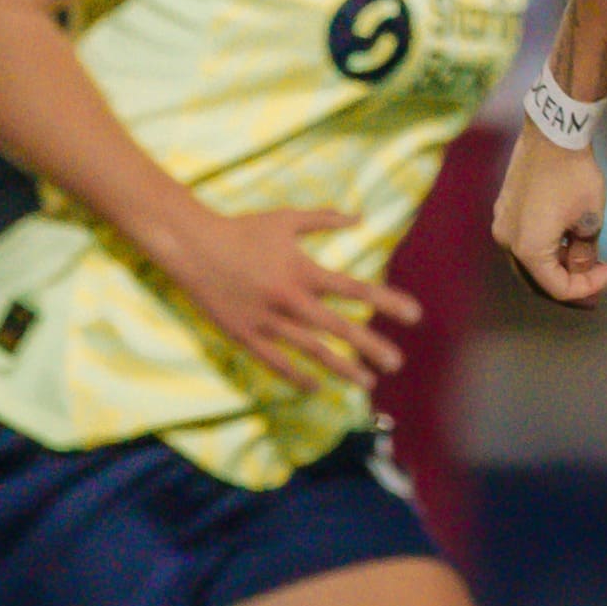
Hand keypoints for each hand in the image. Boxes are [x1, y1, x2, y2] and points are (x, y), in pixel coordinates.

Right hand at [145, 204, 420, 384]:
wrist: (191, 245)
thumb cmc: (241, 229)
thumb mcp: (286, 218)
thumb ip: (325, 219)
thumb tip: (360, 217)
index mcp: (303, 271)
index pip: (355, 290)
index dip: (387, 302)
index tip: (415, 315)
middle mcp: (290, 300)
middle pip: (340, 328)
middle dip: (371, 347)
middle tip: (397, 364)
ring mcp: (267, 321)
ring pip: (312, 351)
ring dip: (342, 368)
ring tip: (367, 382)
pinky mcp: (245, 336)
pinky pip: (276, 362)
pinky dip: (297, 376)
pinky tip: (317, 388)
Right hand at [495, 131, 606, 305]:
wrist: (552, 134)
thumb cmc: (574, 177)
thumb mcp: (590, 219)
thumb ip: (585, 252)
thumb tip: (583, 268)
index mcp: (529, 250)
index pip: (558, 287)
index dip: (588, 287)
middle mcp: (508, 241)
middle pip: (540, 279)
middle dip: (571, 281)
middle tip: (598, 274)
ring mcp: (502, 224)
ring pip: (530, 260)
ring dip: (558, 264)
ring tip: (586, 255)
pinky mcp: (503, 209)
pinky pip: (524, 240)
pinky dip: (545, 248)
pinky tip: (567, 237)